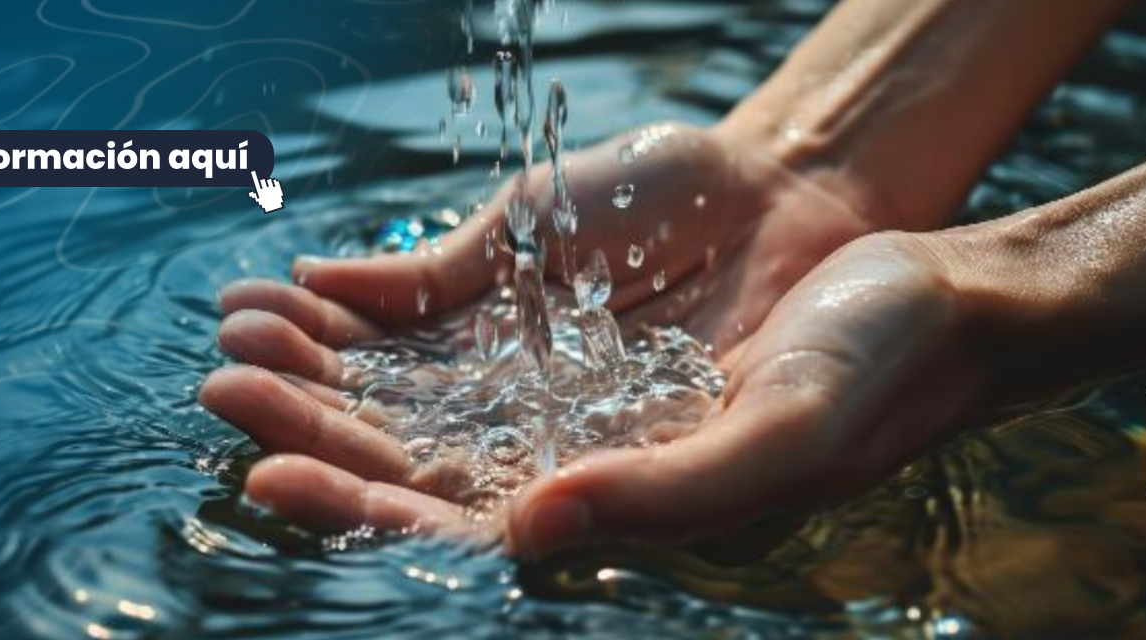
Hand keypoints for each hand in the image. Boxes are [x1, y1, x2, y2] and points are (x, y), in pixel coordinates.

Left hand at [199, 121, 916, 542]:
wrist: (925, 280)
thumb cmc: (878, 369)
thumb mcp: (782, 431)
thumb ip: (662, 494)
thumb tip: (529, 530)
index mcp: (625, 514)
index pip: (468, 535)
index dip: (366, 515)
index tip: (272, 483)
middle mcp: (587, 463)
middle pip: (423, 464)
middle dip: (320, 435)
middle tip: (221, 390)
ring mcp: (578, 393)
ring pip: (429, 394)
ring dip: (338, 371)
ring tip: (241, 333)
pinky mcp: (581, 328)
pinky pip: (464, 328)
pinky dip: (388, 309)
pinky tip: (323, 287)